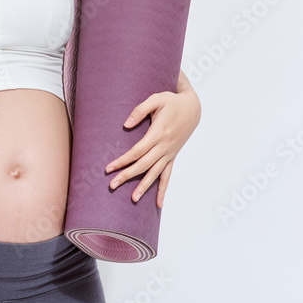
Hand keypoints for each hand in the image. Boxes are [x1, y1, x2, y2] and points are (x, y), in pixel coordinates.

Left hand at [103, 73, 200, 208]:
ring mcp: (170, 153)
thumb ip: (140, 110)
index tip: (109, 168)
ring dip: (144, 186)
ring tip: (133, 199)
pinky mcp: (173, 156)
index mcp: (158, 133)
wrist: (193, 108)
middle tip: (112, 185)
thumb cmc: (172, 102)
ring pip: (155, 173)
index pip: (137, 151)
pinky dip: (163, 189)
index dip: (123, 160)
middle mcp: (165, 146)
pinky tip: (159, 203)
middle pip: (143, 165)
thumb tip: (125, 125)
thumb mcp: (156, 99)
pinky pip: (168, 175)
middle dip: (127, 176)